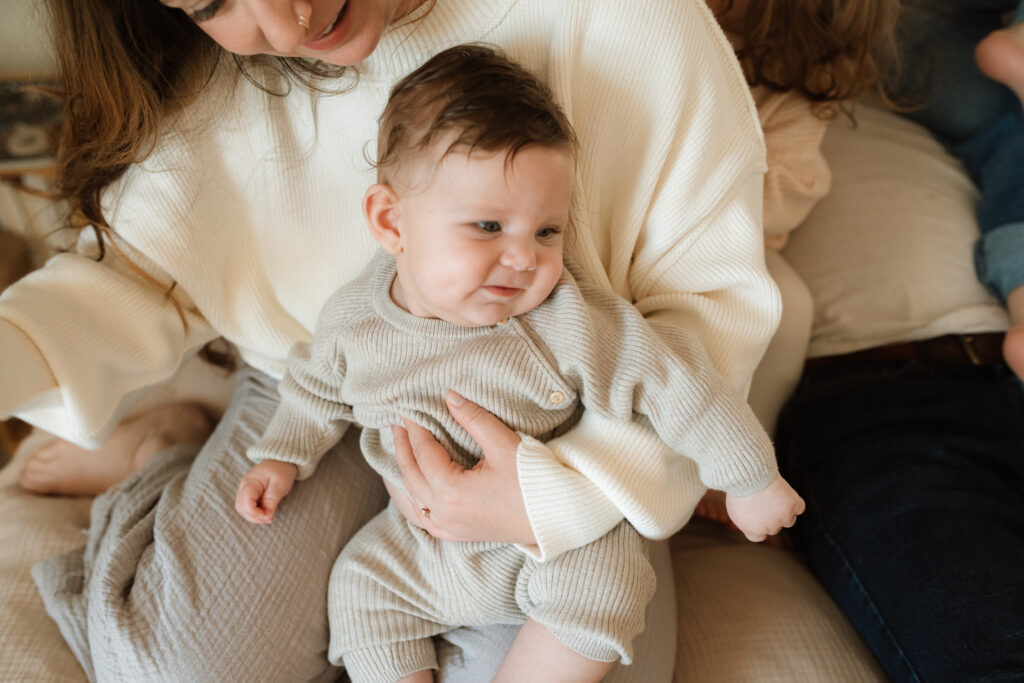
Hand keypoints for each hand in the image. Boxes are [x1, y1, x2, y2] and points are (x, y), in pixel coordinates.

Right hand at [235, 460, 298, 524]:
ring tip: (268, 517)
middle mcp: (244, 486)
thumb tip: (266, 516)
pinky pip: (247, 506)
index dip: (255, 513)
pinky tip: (266, 513)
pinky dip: (254, 513)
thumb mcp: (280, 484)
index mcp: (250, 482)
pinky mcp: (249, 493)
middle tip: (269, 519)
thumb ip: (271, 500)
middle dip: (254, 517)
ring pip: (242, 509)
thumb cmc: (281, 470)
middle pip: (241, 508)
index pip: (245, 502)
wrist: (281, 460)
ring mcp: (245, 490)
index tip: (268, 516)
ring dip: (254, 517)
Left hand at [390, 390, 534, 544]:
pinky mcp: (458, 534)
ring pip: (411, 501)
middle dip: (402, 447)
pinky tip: (408, 491)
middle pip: (411, 475)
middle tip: (396, 424)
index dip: (414, 428)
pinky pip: (422, 519)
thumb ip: (474, 418)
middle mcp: (445, 513)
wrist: (557, 517)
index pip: (424, 452)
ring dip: (400, 476)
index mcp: (453, 491)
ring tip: (396, 452)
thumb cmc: (534, 481)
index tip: (407, 410)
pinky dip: (410, 502)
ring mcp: (450, 527)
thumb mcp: (505, 444)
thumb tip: (449, 396)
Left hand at [725, 474, 804, 542]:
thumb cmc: (739, 488)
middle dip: (770, 516)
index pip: (759, 536)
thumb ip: (746, 521)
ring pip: (789, 520)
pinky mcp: (793, 505)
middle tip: (763, 499)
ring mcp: (783, 517)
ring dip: (784, 511)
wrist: (748, 475)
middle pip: (774, 527)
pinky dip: (795, 502)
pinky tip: (785, 494)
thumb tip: (753, 523)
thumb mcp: (735, 509)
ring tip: (773, 496)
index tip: (756, 513)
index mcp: (752, 531)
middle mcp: (769, 528)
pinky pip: (799, 508)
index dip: (758, 524)